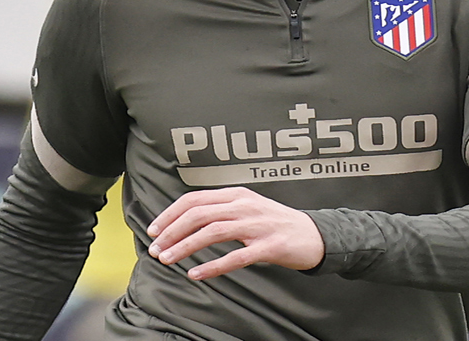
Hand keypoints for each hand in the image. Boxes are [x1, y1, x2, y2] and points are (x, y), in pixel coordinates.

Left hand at [145, 187, 323, 279]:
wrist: (316, 235)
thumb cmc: (276, 223)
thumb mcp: (247, 208)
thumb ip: (220, 210)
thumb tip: (184, 221)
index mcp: (236, 194)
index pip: (193, 199)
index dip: (169, 214)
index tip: (152, 230)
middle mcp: (244, 205)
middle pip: (198, 214)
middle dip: (171, 231)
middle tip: (154, 249)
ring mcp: (257, 225)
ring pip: (212, 232)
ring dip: (185, 247)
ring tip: (167, 260)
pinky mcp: (269, 246)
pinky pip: (236, 256)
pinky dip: (212, 266)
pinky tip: (196, 274)